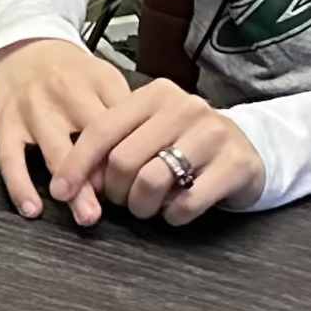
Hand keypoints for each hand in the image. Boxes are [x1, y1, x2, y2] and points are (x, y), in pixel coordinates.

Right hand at [0, 37, 134, 220]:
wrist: (21, 46)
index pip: (120, 120)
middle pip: (91, 136)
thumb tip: (148, 154)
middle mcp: (66, 94)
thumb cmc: (70, 72)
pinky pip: (10, 159)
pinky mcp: (6, 123)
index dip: (132, 152)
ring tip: (86, 215)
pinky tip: (32, 209)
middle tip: (122, 203)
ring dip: (72, 184)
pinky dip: (20, 185)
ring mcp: (34, 110)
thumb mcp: (104, 77)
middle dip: (106, 172)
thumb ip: (125, 112)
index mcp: (97, 81)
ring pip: (54, 150)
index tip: (143, 179)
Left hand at [43, 74, 259, 228]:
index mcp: (157, 95)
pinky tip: (177, 210)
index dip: (76, 165)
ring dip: (142, 206)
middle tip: (124, 200)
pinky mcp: (235, 164)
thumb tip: (70, 179)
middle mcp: (185, 107)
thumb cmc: (186, 145)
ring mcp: (213, 134)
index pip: (102, 129)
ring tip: (149, 207)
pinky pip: (186, 203)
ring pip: (152, 181)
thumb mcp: (149, 132)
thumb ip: (113, 146)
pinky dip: (173, 216)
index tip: (61, 192)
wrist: (249, 150)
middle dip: (114, 192)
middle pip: (123, 161)